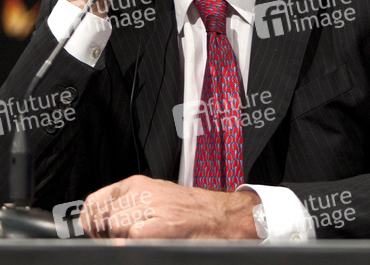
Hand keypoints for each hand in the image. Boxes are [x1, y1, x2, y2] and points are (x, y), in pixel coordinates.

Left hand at [79, 175, 259, 238]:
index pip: (94, 201)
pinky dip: (134, 244)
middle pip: (102, 216)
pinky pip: (131, 237)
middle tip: (121, 239)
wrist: (220, 217)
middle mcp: (141, 191)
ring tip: (142, 240)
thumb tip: (98, 218)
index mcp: (137, 183)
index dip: (91, 221)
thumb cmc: (189, 210)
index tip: (95, 233)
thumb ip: (128, 203)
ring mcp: (150, 207)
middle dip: (106, 233)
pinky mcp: (159, 226)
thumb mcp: (155, 196)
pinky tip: (150, 242)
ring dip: (122, 238)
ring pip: (114, 226)